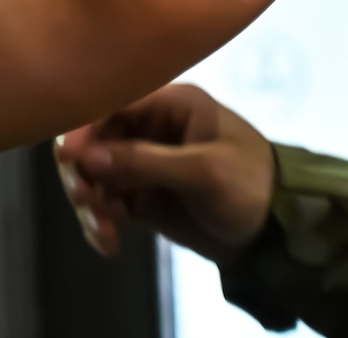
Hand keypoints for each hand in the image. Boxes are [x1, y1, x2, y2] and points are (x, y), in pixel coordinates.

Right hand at [54, 84, 274, 263]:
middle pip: (95, 140)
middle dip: (84, 171)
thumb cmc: (251, 187)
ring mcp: (145, 164)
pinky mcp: (143, 196)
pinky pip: (108, 204)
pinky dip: (103, 222)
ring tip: (105, 231)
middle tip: (85, 200)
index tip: (69, 160)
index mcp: (171, 104)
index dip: (85, 128)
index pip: (113, 102)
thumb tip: (86, 158)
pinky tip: (110, 244)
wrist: (278, 236)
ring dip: (92, 203)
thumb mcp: (204, 172)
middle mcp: (152, 128)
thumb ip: (145, 162)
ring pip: (96, 175)